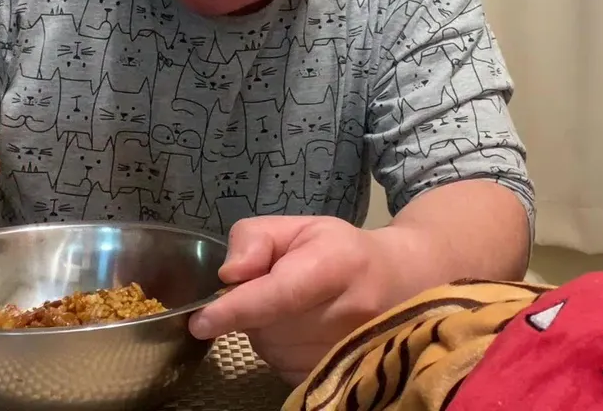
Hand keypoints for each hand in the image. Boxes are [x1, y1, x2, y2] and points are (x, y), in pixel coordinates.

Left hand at [188, 216, 400, 383]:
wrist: (401, 283)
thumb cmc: (341, 251)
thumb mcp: (298, 227)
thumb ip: (255, 239)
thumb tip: (230, 275)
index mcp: (338, 265)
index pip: (279, 294)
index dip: (236, 309)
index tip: (201, 320)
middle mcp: (349, 313)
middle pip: (269, 325)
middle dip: (251, 310)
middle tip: (270, 288)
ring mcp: (350, 351)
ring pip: (274, 350)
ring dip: (265, 332)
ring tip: (292, 309)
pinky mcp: (343, 375)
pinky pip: (286, 368)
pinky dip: (281, 351)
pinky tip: (300, 332)